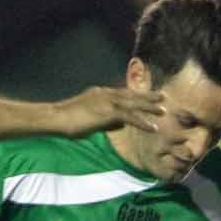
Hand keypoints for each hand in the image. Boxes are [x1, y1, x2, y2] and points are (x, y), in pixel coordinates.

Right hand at [50, 84, 165, 137]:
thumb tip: (120, 124)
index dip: (136, 95)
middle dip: (148, 96)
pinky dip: (143, 122)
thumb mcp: (89, 118)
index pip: (122, 93)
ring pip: (134, 103)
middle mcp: (106, 93)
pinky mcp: (108, 112)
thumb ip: (105, 119)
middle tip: (163, 96)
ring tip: (164, 110)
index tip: (148, 96)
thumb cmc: (66, 121)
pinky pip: (130, 117)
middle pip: (131, 94)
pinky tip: (153, 127)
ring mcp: (107, 101)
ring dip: (150, 107)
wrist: (56, 117)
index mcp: (100, 93)